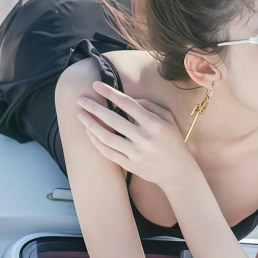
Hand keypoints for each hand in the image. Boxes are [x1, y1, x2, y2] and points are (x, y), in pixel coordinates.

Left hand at [76, 81, 191, 188]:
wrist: (177, 172)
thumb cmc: (173, 141)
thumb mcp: (168, 119)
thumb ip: (151, 106)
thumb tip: (131, 99)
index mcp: (153, 123)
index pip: (127, 103)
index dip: (110, 92)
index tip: (96, 85)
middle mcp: (142, 137)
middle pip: (112, 119)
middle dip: (93, 107)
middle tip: (80, 99)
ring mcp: (134, 153)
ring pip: (106, 137)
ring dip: (90, 124)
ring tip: (80, 114)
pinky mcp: (129, 165)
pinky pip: (108, 152)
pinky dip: (96, 142)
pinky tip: (89, 132)